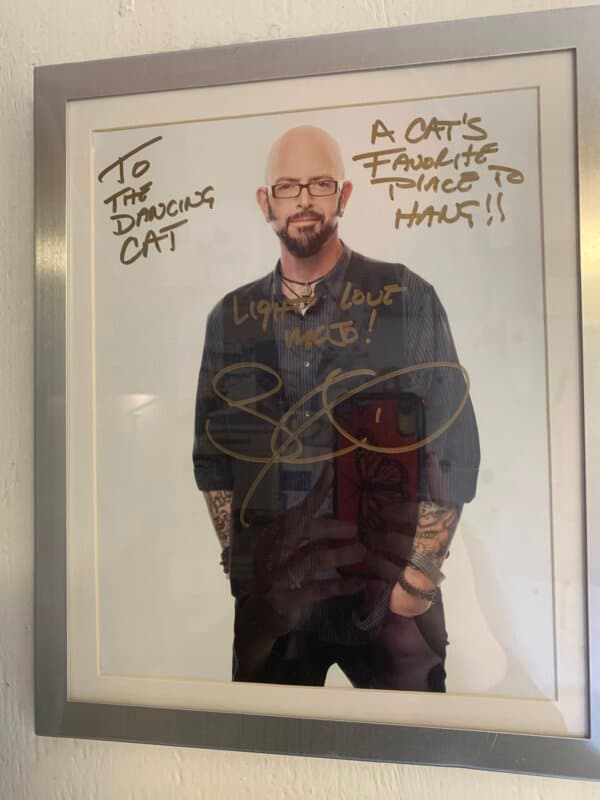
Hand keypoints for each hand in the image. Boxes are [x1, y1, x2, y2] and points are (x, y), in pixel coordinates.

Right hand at [246, 464, 366, 638]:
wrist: (261, 615)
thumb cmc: (277, 575)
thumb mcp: (287, 551)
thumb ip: (306, 537)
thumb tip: (338, 518)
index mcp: (272, 535)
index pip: (296, 510)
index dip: (315, 492)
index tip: (330, 471)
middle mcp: (272, 551)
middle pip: (305, 531)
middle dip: (333, 528)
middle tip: (355, 530)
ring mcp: (279, 575)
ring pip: (315, 559)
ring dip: (342, 555)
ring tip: (362, 552)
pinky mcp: (289, 598)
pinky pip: (322, 589)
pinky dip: (343, 586)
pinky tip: (360, 583)